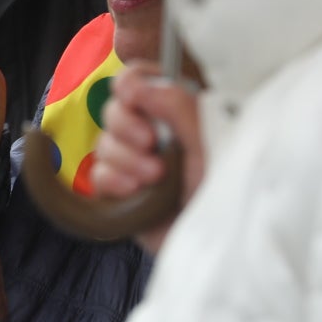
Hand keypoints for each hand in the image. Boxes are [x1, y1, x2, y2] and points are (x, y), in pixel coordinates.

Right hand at [92, 62, 205, 254]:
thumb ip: (178, 106)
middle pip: (114, 109)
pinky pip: (98, 175)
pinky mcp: (120, 193)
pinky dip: (114, 181)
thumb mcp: (208, 142)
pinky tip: (136, 192)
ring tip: (155, 177)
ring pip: (103, 142)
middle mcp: (152, 134)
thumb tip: (140, 84)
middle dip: (127, 125)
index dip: (130, 83)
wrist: (216, 242)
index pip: (140, 79)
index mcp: (176, 113)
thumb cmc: (224, 190)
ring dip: (126, 158)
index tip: (133, 95)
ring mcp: (133, 163)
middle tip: (151, 143)